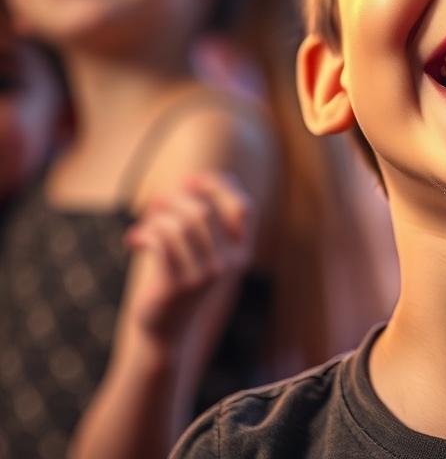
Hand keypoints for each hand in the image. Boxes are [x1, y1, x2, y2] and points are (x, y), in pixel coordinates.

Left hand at [122, 173, 254, 348]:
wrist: (167, 334)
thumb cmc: (181, 284)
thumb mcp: (201, 254)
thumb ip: (202, 223)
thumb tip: (187, 184)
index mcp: (241, 253)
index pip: (243, 208)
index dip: (220, 187)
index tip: (191, 180)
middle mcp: (228, 263)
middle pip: (204, 211)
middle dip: (175, 200)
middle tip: (155, 204)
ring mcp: (205, 275)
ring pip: (181, 225)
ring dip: (157, 216)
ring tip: (144, 221)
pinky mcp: (178, 285)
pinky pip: (161, 242)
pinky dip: (144, 233)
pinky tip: (133, 240)